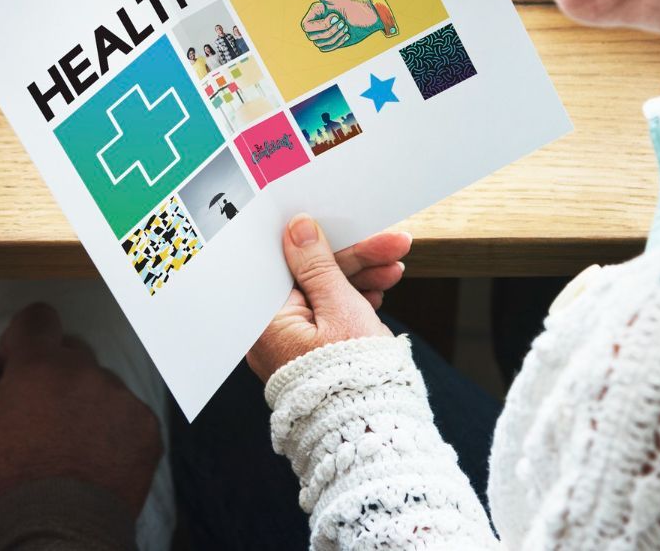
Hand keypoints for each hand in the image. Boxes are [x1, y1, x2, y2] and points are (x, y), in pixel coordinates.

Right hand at [0, 303, 162, 536]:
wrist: (60, 538)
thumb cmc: (6, 488)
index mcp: (39, 366)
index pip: (37, 318)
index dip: (24, 339)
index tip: (18, 367)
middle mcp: (86, 371)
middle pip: (70, 351)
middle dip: (54, 373)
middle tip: (40, 418)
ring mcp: (121, 398)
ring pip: (100, 383)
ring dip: (85, 401)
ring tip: (70, 445)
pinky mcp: (147, 428)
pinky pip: (127, 412)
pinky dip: (112, 428)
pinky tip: (95, 458)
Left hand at [247, 215, 400, 382]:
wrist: (374, 434)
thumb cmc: (353, 374)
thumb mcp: (340, 308)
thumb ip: (319, 265)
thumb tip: (298, 227)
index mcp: (264, 320)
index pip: (290, 264)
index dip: (323, 241)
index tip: (348, 226)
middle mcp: (270, 333)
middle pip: (310, 279)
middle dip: (355, 260)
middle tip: (392, 243)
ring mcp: (290, 345)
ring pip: (324, 296)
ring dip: (361, 278)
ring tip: (395, 268)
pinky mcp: (310, 354)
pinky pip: (328, 317)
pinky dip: (354, 302)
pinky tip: (379, 290)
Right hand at [298, 0, 387, 51]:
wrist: (371, 19)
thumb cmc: (355, 7)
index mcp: (315, 11)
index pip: (306, 27)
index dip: (321, 25)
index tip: (335, 17)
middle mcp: (317, 21)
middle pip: (313, 36)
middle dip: (331, 31)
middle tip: (343, 22)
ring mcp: (324, 32)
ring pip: (320, 43)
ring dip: (336, 37)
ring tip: (346, 28)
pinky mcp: (330, 41)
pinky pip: (326, 48)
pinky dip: (338, 43)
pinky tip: (347, 34)